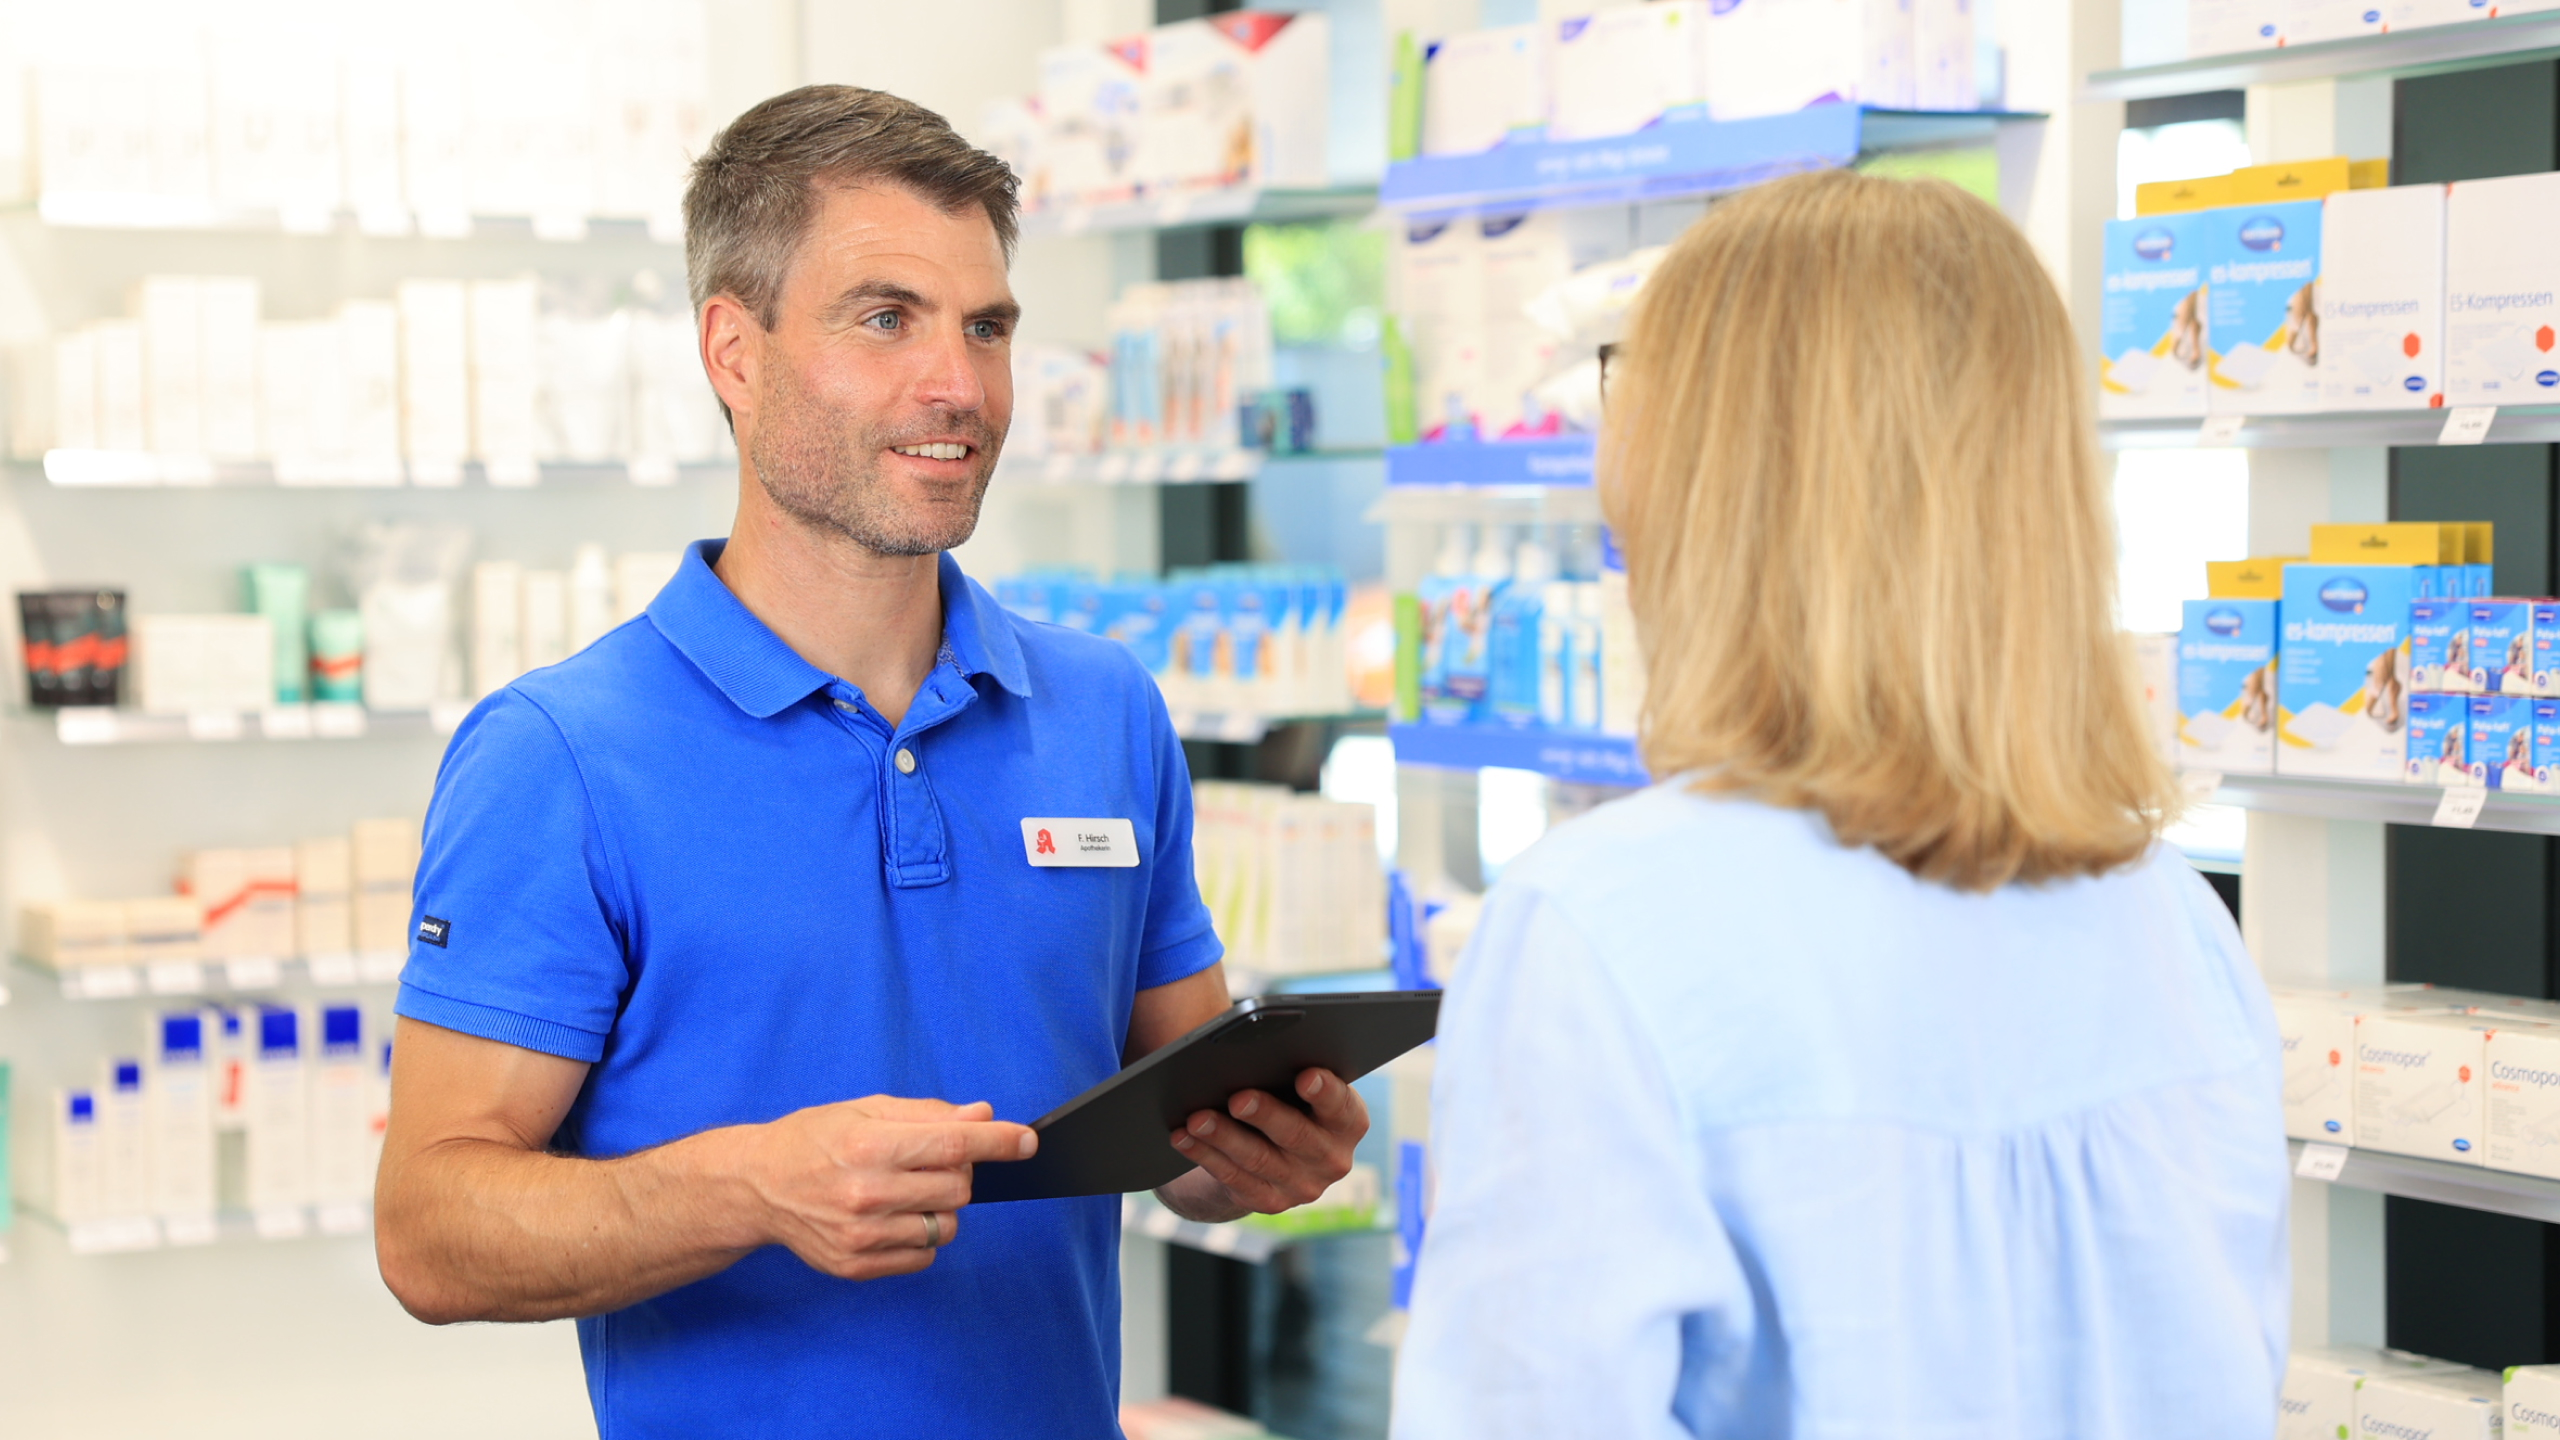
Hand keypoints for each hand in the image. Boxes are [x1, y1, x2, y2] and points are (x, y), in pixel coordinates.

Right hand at [742, 1095, 1034, 1281]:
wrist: (757, 1186)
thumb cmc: (813, 1140)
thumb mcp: (866, 1110)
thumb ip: (928, 1115)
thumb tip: (984, 1116)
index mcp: (869, 1148)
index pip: (955, 1146)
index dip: (998, 1143)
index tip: (1026, 1142)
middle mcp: (866, 1194)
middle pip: (958, 1189)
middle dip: (958, 1173)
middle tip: (927, 1162)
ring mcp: (860, 1236)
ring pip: (946, 1227)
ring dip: (940, 1208)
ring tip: (906, 1191)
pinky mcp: (856, 1266)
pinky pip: (924, 1256)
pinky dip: (921, 1236)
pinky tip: (892, 1217)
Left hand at [1158, 1068, 1367, 1221]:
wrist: (1276, 1150)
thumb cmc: (1289, 1098)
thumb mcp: (1299, 1085)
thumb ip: (1291, 1070)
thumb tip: (1257, 1052)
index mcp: (1349, 1122)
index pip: (1341, 1106)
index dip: (1325, 1092)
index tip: (1305, 1075)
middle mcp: (1333, 1158)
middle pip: (1296, 1135)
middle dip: (1264, 1114)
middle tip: (1238, 1098)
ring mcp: (1303, 1186)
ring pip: (1258, 1159)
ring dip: (1224, 1137)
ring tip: (1197, 1118)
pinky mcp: (1270, 1201)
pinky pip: (1234, 1178)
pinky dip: (1205, 1155)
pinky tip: (1183, 1138)